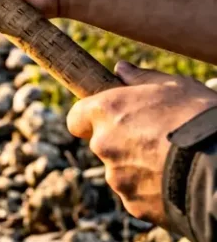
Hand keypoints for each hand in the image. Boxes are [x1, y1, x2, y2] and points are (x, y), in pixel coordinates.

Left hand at [67, 62, 216, 223]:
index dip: (91, 119)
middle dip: (123, 143)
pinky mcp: (134, 204)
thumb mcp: (174, 87)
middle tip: (156, 139)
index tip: (108, 119)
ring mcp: (117, 177)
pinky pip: (138, 195)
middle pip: (103, 145)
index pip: (77, 118)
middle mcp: (103, 145)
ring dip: (139, 167)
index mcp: (105, 111)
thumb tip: (121, 69)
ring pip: (121, 172)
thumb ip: (141, 79)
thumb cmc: (197, 118)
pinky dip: (152, 190)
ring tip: (172, 161)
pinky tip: (175, 181)